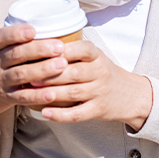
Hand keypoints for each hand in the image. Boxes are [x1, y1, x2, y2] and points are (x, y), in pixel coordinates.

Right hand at [0, 24, 68, 146]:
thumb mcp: (0, 52)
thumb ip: (18, 42)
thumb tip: (53, 27)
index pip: (1, 37)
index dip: (16, 33)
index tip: (33, 30)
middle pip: (16, 54)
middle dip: (39, 49)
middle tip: (60, 47)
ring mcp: (0, 81)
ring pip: (21, 74)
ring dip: (42, 69)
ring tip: (62, 65)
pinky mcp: (6, 99)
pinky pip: (22, 97)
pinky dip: (37, 96)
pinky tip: (52, 94)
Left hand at [29, 41, 153, 130]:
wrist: (129, 95)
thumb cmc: (101, 72)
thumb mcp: (94, 56)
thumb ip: (72, 50)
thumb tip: (38, 42)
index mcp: (97, 55)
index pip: (82, 48)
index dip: (63, 49)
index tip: (43, 50)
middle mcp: (100, 72)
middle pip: (74, 72)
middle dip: (50, 73)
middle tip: (28, 73)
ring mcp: (100, 92)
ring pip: (73, 92)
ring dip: (50, 93)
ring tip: (31, 92)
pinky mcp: (98, 110)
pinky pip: (77, 113)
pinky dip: (60, 114)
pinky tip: (45, 112)